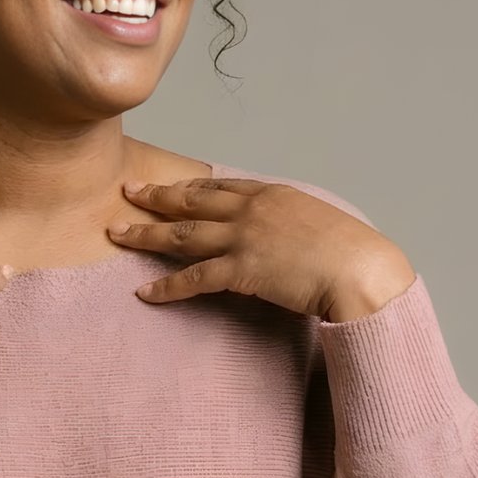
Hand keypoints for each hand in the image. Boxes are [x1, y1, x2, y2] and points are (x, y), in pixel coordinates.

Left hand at [108, 176, 415, 320]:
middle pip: (192, 200)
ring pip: (182, 234)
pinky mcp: (241, 270)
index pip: (221, 186)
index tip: (169, 184)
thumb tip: (285, 236)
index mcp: (271, 195)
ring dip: (146, 234)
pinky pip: (193, 278)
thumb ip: (293, 223)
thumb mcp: (319, 224)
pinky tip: (145, 293)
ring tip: (117, 234)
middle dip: (156, 196)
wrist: (360, 269)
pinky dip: (167, 286)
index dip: (190, 186)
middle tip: (127, 192)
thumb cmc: (351, 254)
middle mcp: (251, 210)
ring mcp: (244, 238)